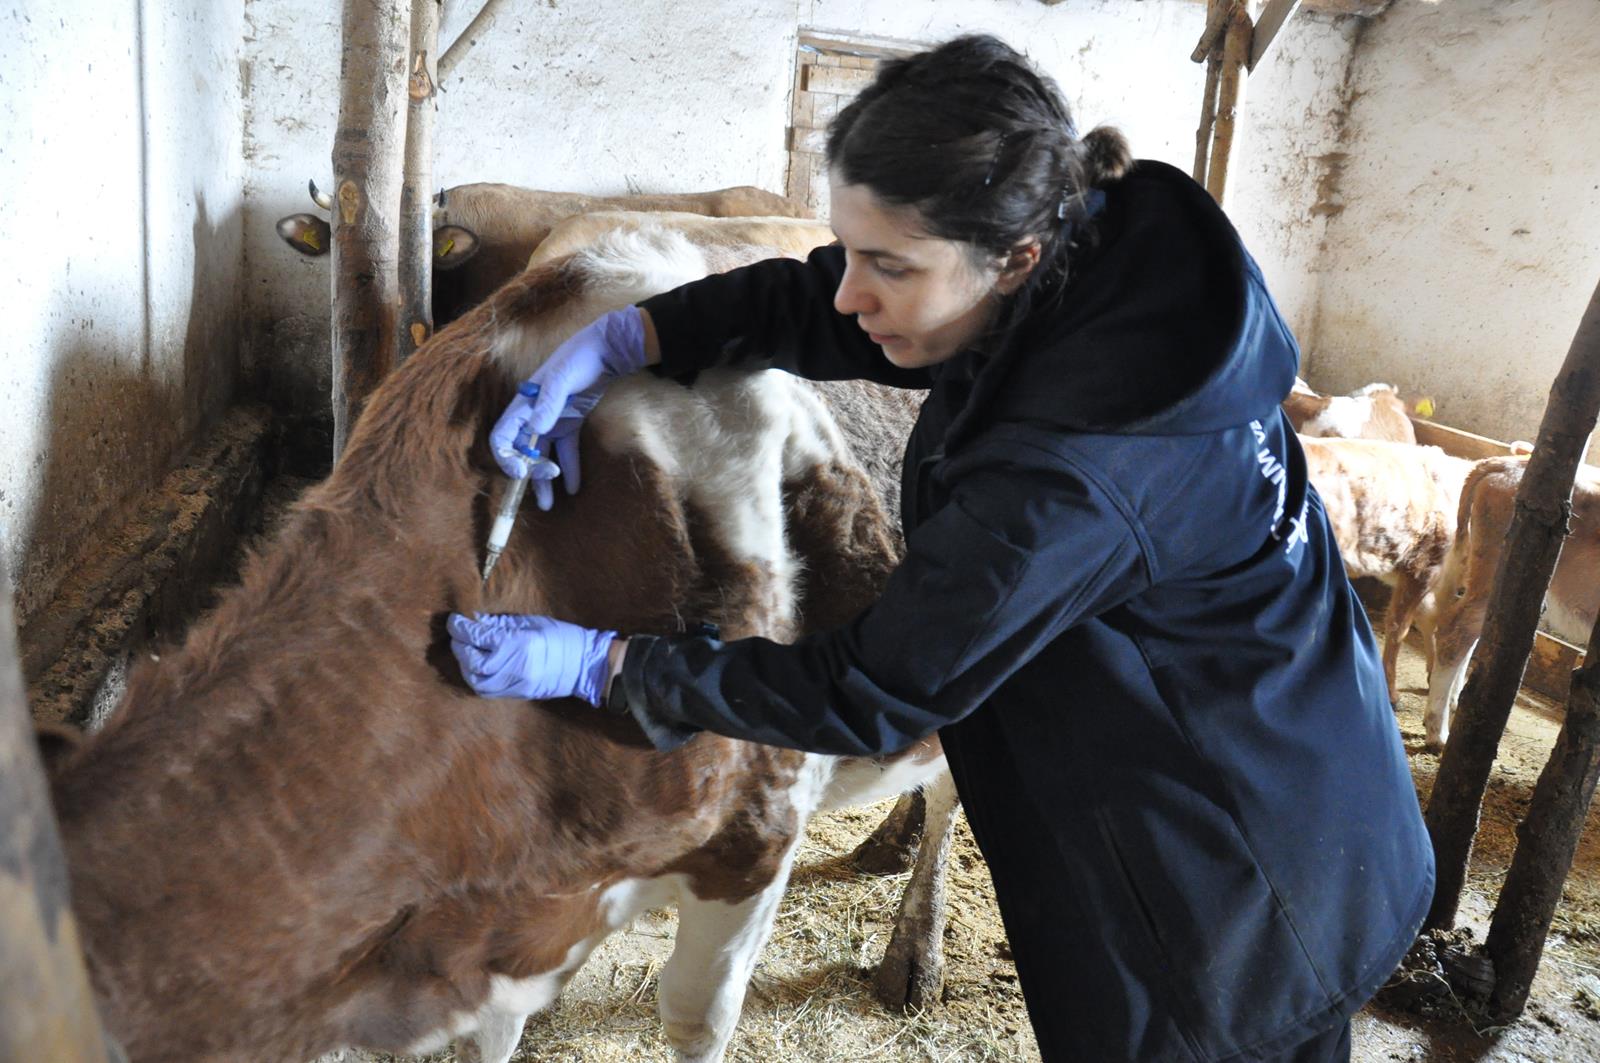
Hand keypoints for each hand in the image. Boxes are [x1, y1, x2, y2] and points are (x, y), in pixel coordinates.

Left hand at [448, 613, 616, 705]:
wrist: (584, 665)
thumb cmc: (562, 637)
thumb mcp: (532, 622)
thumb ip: (502, 623)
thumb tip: (476, 621)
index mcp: (519, 643)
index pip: (479, 637)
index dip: (461, 628)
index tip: (454, 620)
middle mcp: (515, 666)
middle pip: (473, 661)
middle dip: (460, 647)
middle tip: (457, 635)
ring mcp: (516, 683)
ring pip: (476, 680)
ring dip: (465, 665)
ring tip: (465, 651)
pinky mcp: (518, 693)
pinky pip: (487, 690)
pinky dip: (476, 678)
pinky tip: (475, 667)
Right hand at [488, 307, 647, 499]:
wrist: (606, 350)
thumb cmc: (579, 358)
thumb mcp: (563, 378)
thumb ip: (548, 403)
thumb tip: (535, 430)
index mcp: (523, 404)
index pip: (503, 436)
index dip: (505, 457)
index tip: (519, 474)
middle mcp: (533, 416)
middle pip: (522, 451)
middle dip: (530, 472)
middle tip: (549, 480)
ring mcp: (552, 421)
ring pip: (543, 456)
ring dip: (544, 480)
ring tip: (550, 505)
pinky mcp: (571, 424)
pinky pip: (566, 451)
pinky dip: (570, 469)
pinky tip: (574, 488)